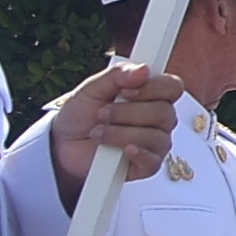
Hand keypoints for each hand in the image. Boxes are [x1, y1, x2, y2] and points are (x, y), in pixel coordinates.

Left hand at [49, 61, 185, 195]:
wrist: (63, 144)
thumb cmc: (80, 115)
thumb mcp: (92, 88)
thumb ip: (117, 75)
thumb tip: (143, 69)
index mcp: (150, 95)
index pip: (172, 87)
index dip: (153, 88)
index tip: (126, 91)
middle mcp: (158, 119)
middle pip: (164, 112)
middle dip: (128, 112)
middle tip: (103, 113)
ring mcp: (154, 143)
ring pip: (156, 136)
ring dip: (122, 133)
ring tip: (99, 133)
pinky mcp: (146, 166)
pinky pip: (153, 160)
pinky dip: (137, 153)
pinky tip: (123, 150)